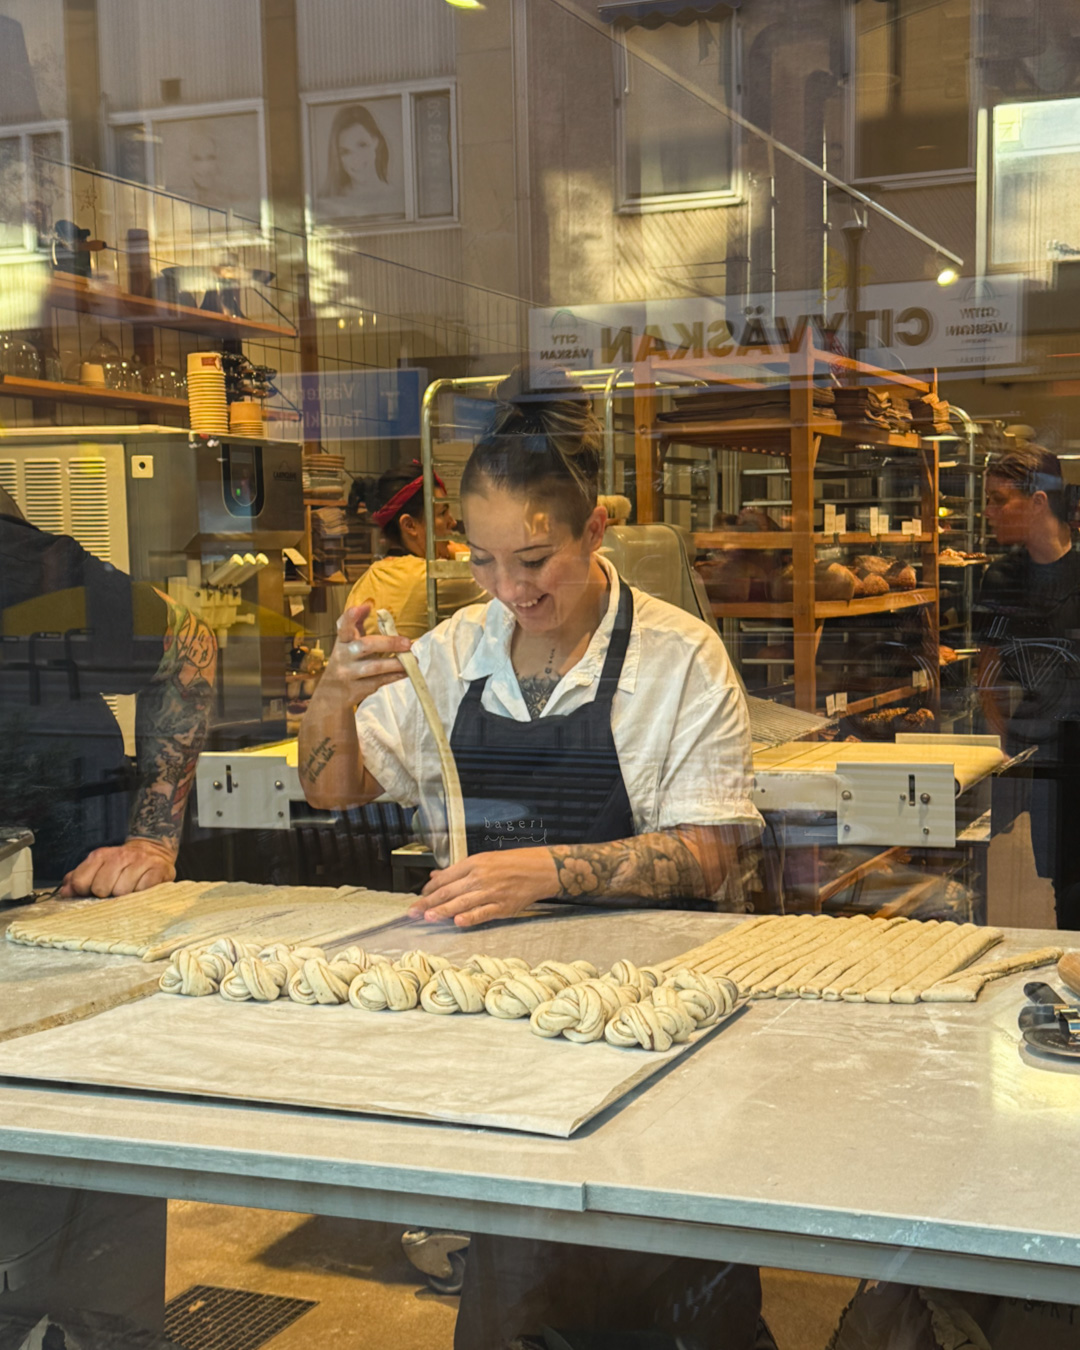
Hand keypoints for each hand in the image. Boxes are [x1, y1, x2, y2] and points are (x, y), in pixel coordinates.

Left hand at [60, 837, 177, 897]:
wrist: (153, 850)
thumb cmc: (121, 865)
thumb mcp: (97, 866)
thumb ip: (78, 878)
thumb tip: (64, 892)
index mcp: (100, 855)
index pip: (80, 882)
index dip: (84, 892)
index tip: (93, 891)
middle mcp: (119, 856)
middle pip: (101, 889)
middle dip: (106, 895)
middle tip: (114, 890)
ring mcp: (140, 862)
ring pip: (122, 891)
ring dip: (125, 896)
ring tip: (129, 889)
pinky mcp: (158, 870)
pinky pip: (142, 890)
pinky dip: (142, 894)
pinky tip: (142, 888)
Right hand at [321, 603, 410, 706]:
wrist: (330, 695)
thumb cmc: (345, 662)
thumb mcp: (346, 643)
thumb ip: (356, 624)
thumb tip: (368, 603)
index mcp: (342, 642)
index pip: (343, 627)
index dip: (351, 617)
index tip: (363, 606)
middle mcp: (343, 656)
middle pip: (365, 646)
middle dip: (388, 643)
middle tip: (407, 643)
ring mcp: (349, 674)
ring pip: (374, 667)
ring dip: (396, 663)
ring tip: (413, 660)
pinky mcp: (357, 689)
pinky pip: (380, 681)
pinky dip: (395, 676)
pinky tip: (406, 672)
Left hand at [409, 848, 558, 927]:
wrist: (539, 869)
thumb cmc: (512, 863)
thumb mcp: (484, 860)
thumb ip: (459, 870)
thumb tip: (436, 875)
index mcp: (474, 863)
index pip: (446, 877)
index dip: (430, 888)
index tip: (420, 896)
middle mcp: (481, 877)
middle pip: (450, 890)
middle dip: (429, 901)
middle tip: (414, 910)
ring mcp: (492, 892)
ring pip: (462, 902)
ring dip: (443, 911)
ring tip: (428, 917)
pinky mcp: (502, 906)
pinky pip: (483, 913)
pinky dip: (470, 918)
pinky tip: (457, 922)